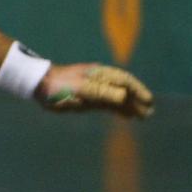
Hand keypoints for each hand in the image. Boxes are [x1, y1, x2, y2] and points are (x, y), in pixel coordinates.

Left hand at [35, 63, 153, 118]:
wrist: (40, 85)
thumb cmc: (59, 85)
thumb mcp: (81, 89)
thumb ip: (102, 92)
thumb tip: (124, 96)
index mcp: (100, 74)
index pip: (124, 81)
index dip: (138, 90)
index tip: (148, 100)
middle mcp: (100, 81)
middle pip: (124, 90)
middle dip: (138, 100)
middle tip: (150, 112)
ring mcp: (95, 90)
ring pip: (118, 98)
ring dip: (131, 106)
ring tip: (144, 116)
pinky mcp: (89, 99)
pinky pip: (108, 104)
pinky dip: (119, 110)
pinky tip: (127, 117)